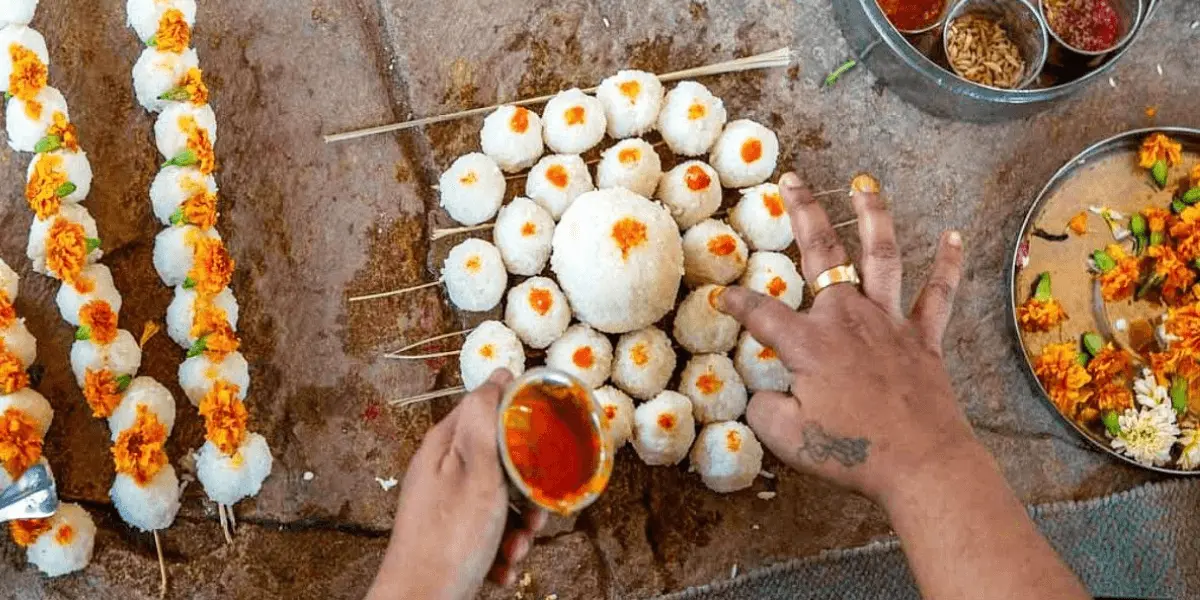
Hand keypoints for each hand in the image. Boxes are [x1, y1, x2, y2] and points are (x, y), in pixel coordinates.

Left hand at [367, 369, 547, 599]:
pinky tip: (501, 567)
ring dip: (519, 527)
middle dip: (527, 490)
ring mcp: (447, 505)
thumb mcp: (476, 471)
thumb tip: (498, 375)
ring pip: (502, 501)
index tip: (545, 443)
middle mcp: (443, 471)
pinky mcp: (452, 535)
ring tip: (515, 548)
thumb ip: (486, 420)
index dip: (521, 423)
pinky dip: (502, 549)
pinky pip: (491, 530)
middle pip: (502, 461)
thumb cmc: (449, 540)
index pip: (488, 409)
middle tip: (533, 514)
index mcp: (445, 446)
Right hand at [717, 172, 976, 505]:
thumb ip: (763, 408)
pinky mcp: (923, 338)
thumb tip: (761, 393)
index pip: (761, 312)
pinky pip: (939, 295)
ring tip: (864, 183)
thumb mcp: (787, 436)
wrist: (922, 463)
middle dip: (802, 213)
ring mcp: (889, 323)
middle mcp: (848, 318)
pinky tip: (954, 236)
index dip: (738, 302)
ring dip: (872, 215)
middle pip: (822, 254)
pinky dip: (948, 264)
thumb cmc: (852, 452)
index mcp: (809, 343)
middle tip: (791, 181)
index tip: (722, 295)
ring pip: (882, 256)